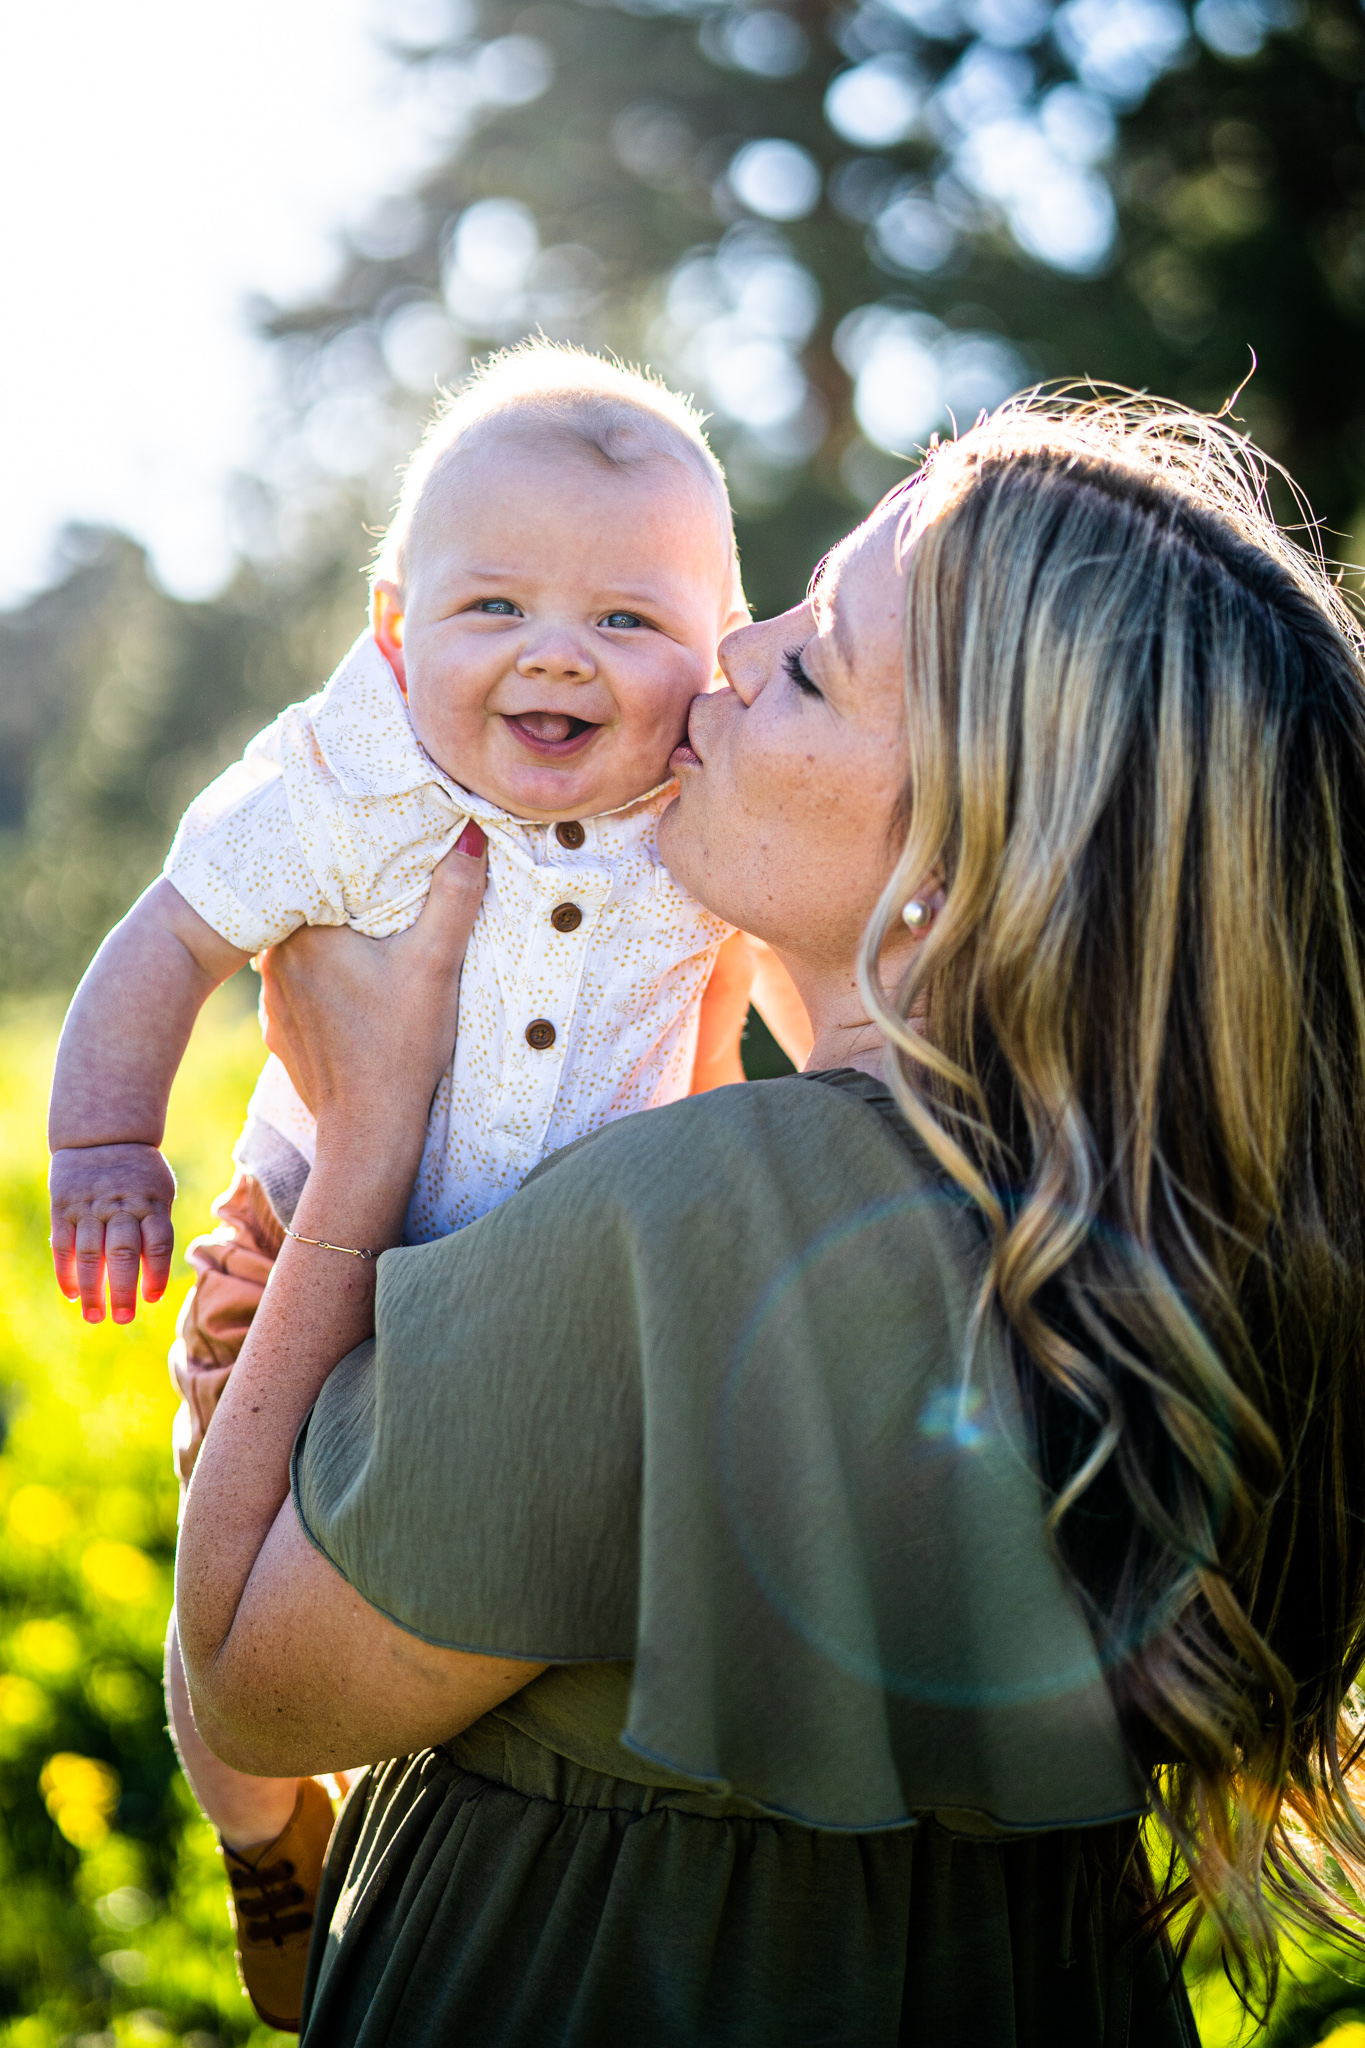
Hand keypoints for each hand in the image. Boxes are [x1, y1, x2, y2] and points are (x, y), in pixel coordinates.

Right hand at [50, 1142, 176, 1323]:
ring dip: (91, 1289)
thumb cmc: (139, 1173)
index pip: (157, 1243)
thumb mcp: (159, 1190)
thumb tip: (154, 1272)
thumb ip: (157, 1227)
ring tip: (94, 1316)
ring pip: (90, 1254)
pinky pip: (64, 1245)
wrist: (101, 1134)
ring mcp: (89, 1207)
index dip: (156, 1273)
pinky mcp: (64, 1208)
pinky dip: (66, 1271)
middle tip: (123, 1319)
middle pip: (123, 1253)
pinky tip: (71, 1294)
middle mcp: (120, 1206)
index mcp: (150, 1202)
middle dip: (123, 1290)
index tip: (152, 1299)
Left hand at [259, 828, 487, 1165]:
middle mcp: (274, 959)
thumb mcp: (436, 964)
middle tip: (378, 886)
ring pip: (302, 947)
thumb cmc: (401, 1047)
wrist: (368, 1130)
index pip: (318, 871)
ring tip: (367, 933)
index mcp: (304, 932)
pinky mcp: (280, 1029)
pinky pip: (300, 987)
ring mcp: (272, 997)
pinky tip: (353, 987)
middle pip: (310, 908)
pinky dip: (323, 982)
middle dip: (342, 898)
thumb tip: (473, 832)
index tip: (377, 850)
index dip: (349, 858)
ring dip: (330, 940)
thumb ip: (455, 895)